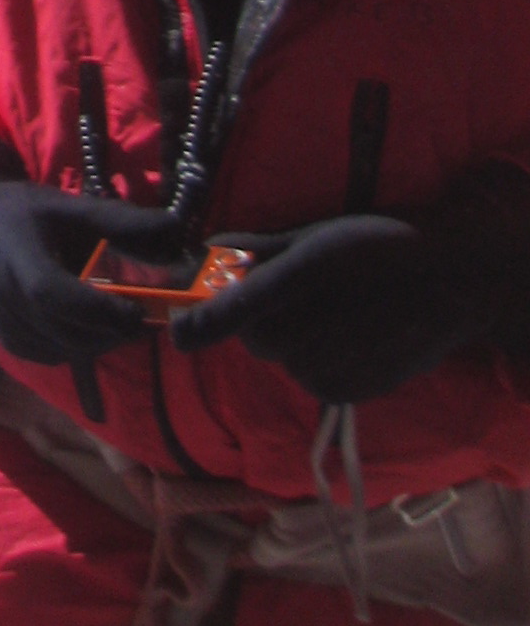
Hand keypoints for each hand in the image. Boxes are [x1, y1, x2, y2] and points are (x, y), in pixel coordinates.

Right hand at [0, 131, 177, 413]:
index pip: (58, 296)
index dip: (100, 310)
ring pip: (67, 350)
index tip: (138, 310)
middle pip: (69, 331)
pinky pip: (56, 355)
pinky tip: (93, 328)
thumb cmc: (20, 214)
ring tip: (121, 319)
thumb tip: (174, 228)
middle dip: (113, 330)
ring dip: (100, 341)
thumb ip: (119, 220)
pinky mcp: (12, 343)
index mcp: (19, 261)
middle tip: (144, 316)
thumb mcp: (66, 207)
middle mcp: (7, 300)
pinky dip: (80, 346)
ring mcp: (6, 327)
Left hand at [171, 195, 519, 403]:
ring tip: (329, 314)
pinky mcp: (354, 391)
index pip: (233, 313)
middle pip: (256, 340)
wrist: (448, 286)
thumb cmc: (378, 246)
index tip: (176, 332)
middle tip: (289, 297)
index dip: (199, 324)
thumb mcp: (314, 234)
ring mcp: (335, 366)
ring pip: (284, 362)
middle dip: (258, 320)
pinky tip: (346, 339)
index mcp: (298, 281)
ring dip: (291, 342)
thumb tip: (209, 247)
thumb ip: (257, 247)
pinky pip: (313, 382)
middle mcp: (313, 329)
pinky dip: (318, 364)